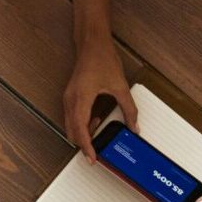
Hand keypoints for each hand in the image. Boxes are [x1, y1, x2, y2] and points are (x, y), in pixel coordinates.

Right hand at [63, 40, 136, 157]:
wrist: (91, 43)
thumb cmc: (101, 59)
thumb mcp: (120, 86)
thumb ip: (129, 109)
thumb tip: (134, 126)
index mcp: (81, 99)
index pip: (80, 131)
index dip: (86, 148)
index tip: (92, 159)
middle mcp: (70, 101)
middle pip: (72, 132)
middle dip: (84, 143)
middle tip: (98, 151)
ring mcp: (67, 98)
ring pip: (71, 125)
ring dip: (83, 132)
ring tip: (100, 128)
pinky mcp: (69, 96)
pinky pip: (72, 117)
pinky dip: (82, 123)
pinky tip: (95, 118)